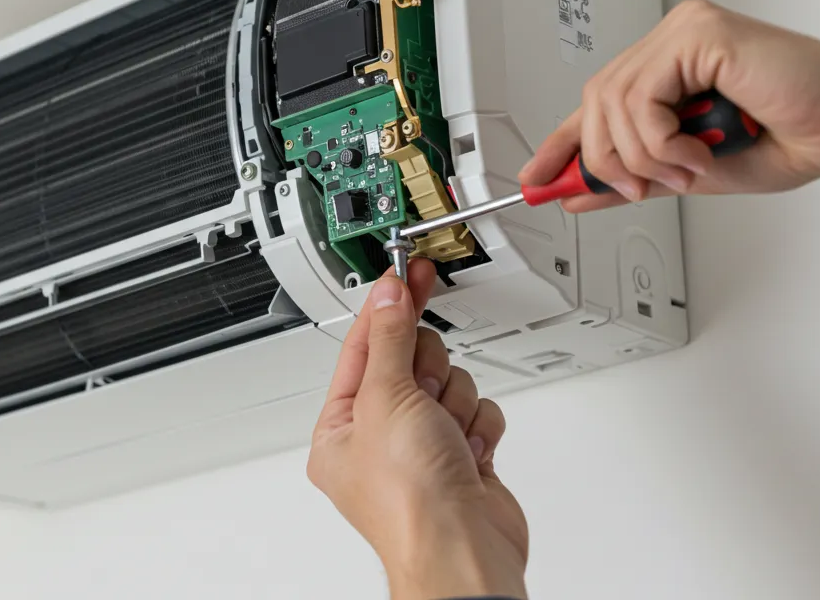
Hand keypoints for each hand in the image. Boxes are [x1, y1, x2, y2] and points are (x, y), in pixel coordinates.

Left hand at [307, 260, 527, 599]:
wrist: (463, 548)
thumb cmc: (408, 500)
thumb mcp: (387, 398)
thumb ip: (391, 337)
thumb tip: (389, 294)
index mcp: (341, 429)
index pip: (363, 347)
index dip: (385, 307)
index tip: (403, 272)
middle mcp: (379, 438)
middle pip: (412, 359)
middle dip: (426, 373)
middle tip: (422, 394)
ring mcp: (423, 448)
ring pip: (449, 381)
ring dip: (453, 403)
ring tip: (445, 436)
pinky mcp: (463, 457)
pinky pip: (477, 410)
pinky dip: (478, 426)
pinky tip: (468, 451)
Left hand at [521, 0, 819, 209]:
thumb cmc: (791, 137)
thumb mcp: (691, 172)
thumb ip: (635, 177)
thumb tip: (578, 194)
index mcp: (668, 67)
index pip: (595, 103)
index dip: (560, 142)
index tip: (535, 179)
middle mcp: (671, 42)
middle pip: (593, 103)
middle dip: (608, 162)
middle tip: (644, 190)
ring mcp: (683, 31)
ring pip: (611, 103)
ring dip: (643, 157)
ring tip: (688, 171)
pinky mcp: (699, 32)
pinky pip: (643, 97)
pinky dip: (661, 141)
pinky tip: (698, 152)